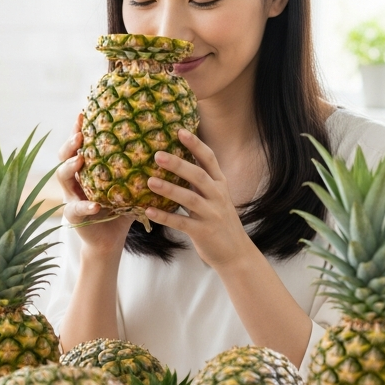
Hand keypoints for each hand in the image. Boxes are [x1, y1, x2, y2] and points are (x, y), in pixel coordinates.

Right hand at [56, 114, 132, 252]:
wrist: (110, 241)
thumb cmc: (121, 208)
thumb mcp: (129, 185)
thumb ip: (137, 168)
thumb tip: (165, 144)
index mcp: (86, 170)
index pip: (79, 145)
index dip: (78, 130)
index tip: (83, 114)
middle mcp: (74, 180)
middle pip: (64, 156)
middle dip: (70, 144)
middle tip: (80, 135)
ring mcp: (71, 197)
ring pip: (62, 177)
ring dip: (70, 167)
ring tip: (79, 160)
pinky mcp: (74, 217)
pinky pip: (75, 209)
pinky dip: (84, 206)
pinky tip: (95, 205)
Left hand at [144, 129, 255, 269]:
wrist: (236, 253)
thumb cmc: (220, 222)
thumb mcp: (216, 197)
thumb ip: (202, 181)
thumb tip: (180, 160)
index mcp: (220, 185)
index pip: (209, 159)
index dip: (195, 144)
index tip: (180, 130)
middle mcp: (218, 197)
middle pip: (198, 176)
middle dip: (178, 164)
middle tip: (157, 154)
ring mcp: (211, 215)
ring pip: (189, 199)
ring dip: (169, 189)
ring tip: (149, 181)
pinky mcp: (203, 232)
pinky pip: (181, 223)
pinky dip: (165, 216)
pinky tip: (148, 210)